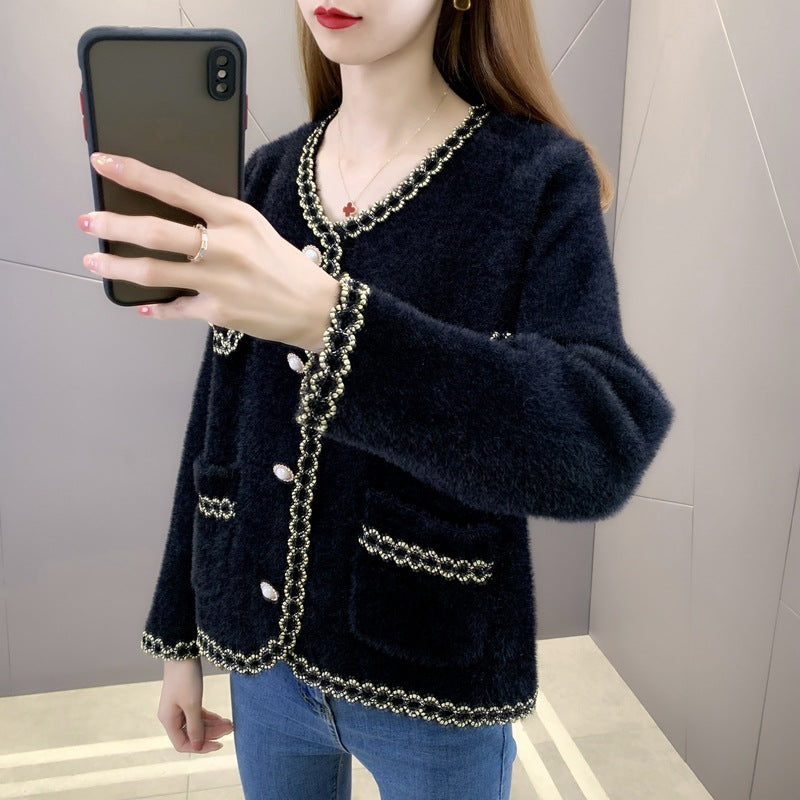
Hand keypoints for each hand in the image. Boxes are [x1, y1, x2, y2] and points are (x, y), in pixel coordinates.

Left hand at [78, 152, 340, 351]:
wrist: (315, 307)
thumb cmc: (285, 265)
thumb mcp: (255, 227)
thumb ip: (217, 219)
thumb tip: (172, 213)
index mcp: (234, 216)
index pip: (175, 187)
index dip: (134, 174)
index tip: (103, 163)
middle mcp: (224, 246)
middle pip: (155, 231)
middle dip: (114, 225)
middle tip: (88, 221)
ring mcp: (219, 281)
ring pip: (154, 271)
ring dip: (118, 267)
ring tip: (95, 263)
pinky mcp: (218, 311)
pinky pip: (175, 308)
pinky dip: (155, 308)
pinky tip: (141, 306)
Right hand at [159, 657, 233, 753]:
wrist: (183, 652)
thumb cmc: (186, 678)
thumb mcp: (193, 704)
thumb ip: (196, 727)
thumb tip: (197, 747)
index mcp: (168, 720)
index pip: (183, 744)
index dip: (201, 747)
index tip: (220, 744)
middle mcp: (171, 716)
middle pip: (192, 734)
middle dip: (211, 733)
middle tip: (231, 728)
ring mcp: (178, 707)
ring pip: (196, 724)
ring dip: (213, 725)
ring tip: (230, 723)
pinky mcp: (185, 699)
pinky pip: (197, 714)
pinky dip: (209, 717)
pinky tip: (221, 718)